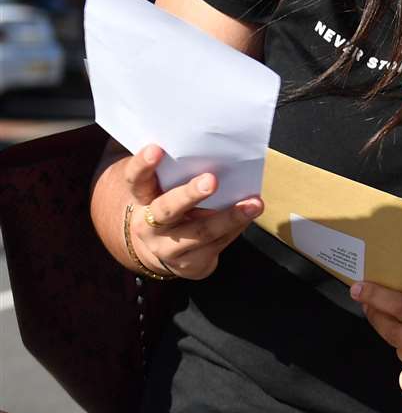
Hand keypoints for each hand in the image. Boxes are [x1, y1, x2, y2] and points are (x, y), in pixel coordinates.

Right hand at [120, 145, 262, 279]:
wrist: (167, 252)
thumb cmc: (176, 209)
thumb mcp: (171, 192)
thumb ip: (185, 177)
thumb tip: (224, 160)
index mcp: (143, 199)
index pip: (136, 180)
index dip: (143, 165)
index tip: (156, 148)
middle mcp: (149, 226)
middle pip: (167, 209)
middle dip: (190, 194)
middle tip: (211, 180)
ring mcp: (167, 248)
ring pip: (200, 232)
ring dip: (230, 217)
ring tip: (254, 204)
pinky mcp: (189, 264)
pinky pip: (217, 244)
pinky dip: (236, 228)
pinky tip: (249, 216)